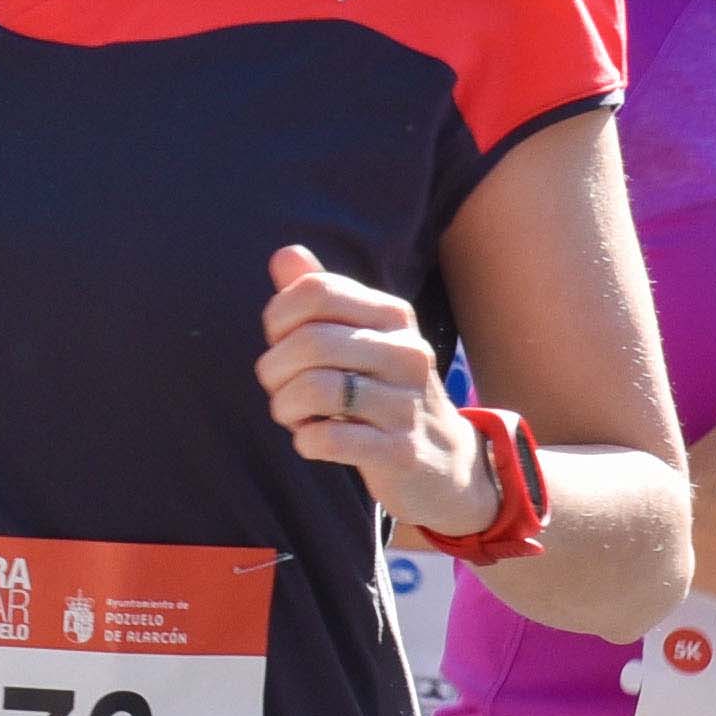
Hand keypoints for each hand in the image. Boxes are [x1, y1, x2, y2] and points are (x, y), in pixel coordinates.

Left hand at [258, 245, 491, 537]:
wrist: (442, 461)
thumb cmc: (382, 391)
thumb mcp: (358, 338)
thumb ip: (321, 297)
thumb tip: (285, 254)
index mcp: (393, 316)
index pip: (316, 291)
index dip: (278, 317)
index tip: (280, 343)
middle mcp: (406, 353)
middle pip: (310, 341)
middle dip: (273, 369)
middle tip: (279, 388)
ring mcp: (407, 403)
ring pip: (315, 389)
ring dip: (285, 407)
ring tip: (294, 416)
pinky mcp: (400, 451)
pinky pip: (328, 439)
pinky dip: (305, 440)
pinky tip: (312, 440)